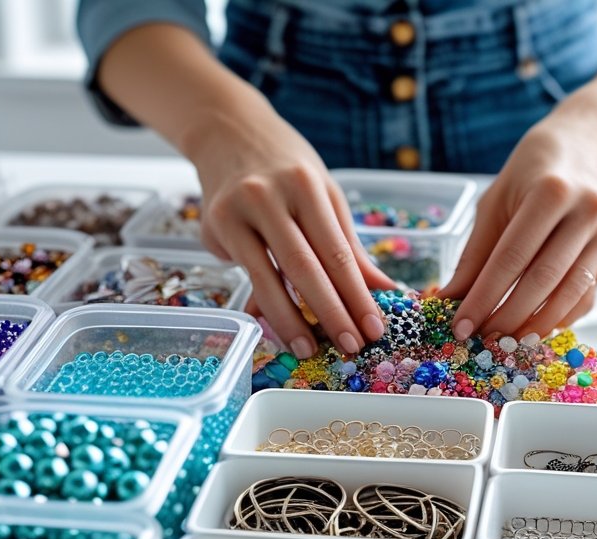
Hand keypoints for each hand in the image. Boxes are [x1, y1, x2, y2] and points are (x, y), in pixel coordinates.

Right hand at [191, 103, 392, 358]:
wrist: (227, 132)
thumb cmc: (286, 168)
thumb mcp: (324, 194)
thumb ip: (349, 245)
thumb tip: (384, 291)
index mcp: (305, 186)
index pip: (336, 251)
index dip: (356, 295)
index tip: (374, 328)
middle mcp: (267, 196)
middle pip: (304, 267)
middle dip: (330, 313)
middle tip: (351, 347)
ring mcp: (235, 212)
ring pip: (267, 277)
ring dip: (291, 320)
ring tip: (310, 350)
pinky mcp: (212, 228)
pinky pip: (244, 273)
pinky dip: (263, 303)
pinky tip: (278, 328)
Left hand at [440, 112, 596, 339]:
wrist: (587, 147)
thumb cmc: (531, 173)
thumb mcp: (495, 202)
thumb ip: (475, 253)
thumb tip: (449, 299)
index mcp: (550, 192)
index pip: (511, 258)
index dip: (484, 297)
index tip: (461, 324)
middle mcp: (585, 212)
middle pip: (542, 280)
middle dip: (507, 316)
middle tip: (481, 339)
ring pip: (569, 294)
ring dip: (534, 324)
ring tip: (505, 340)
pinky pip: (586, 296)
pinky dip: (559, 318)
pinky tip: (534, 327)